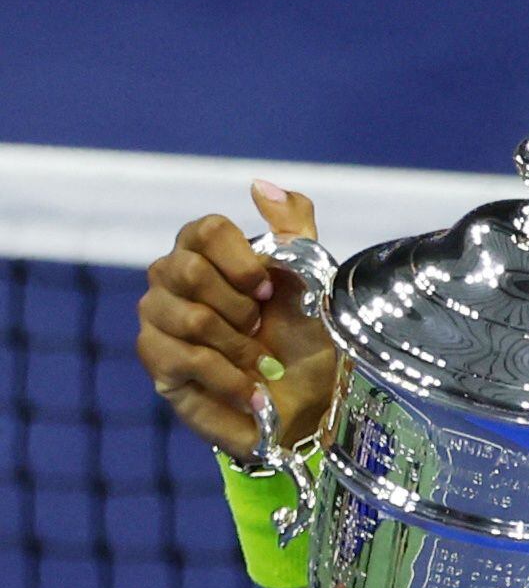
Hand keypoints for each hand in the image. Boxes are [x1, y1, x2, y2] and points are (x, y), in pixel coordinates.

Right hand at [136, 181, 336, 458]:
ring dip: (240, 347)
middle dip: (240, 308)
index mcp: (204, 251)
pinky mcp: (157, 361)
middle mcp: (170, 277)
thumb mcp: (312, 280)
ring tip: (261, 363)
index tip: (269, 289)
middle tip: (261, 329)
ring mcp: (156, 318)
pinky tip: (254, 392)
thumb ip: (292, 227)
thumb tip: (259, 185)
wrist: (306, 402)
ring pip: (191, 319)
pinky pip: (189, 360)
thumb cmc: (305, 339)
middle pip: (189, 271)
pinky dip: (233, 379)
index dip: (240, 260)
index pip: (203, 230)